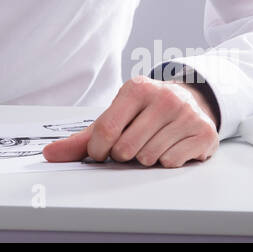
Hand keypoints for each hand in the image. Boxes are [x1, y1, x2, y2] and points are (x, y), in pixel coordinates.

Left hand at [43, 75, 218, 166]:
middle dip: (123, 154)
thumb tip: (49, 155)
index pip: (105, 130)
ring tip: (152, 142)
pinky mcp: (203, 133)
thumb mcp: (115, 117)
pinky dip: (167, 161)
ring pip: (149, 158)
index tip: (101, 151)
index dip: (98, 150)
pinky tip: (171, 146)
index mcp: (136, 88)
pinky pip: (171, 163)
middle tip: (132, 144)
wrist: (190, 102)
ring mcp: (186, 114)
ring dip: (145, 158)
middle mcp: (164, 97)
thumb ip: (82, 139)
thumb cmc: (145, 112)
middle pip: (126, 149)